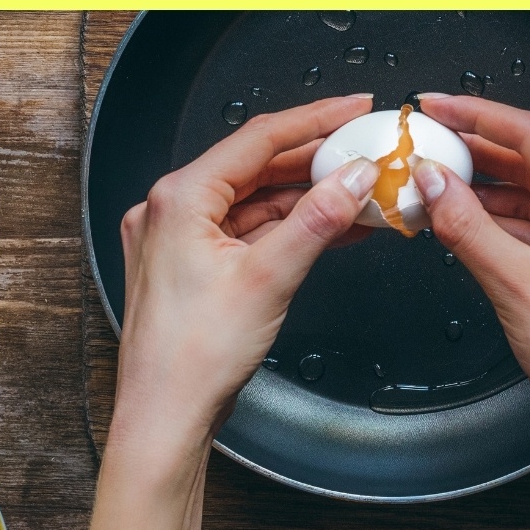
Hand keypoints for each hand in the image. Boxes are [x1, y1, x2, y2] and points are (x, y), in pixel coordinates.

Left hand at [112, 95, 378, 455]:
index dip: (315, 119)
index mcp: (180, 197)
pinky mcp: (193, 265)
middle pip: (258, 166)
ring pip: (256, 199)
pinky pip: (249, 229)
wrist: (164, 420)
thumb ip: (317, 220)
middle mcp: (173, 209)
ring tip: (361, 190)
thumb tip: (353, 178)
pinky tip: (333, 225)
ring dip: (308, 196)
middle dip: (317, 160)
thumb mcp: (269, 278)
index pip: (259, 138)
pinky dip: (290, 226)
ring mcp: (180, 238)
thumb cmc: (191, 359)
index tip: (354, 108)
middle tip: (365, 148)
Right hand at [415, 94, 529, 476]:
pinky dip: (513, 218)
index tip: (439, 106)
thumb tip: (433, 180)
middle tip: (431, 141)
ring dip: (493, 188)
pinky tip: (475, 218)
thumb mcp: (513, 284)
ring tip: (442, 182)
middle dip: (479, 153)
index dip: (476, 115)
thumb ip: (466, 223)